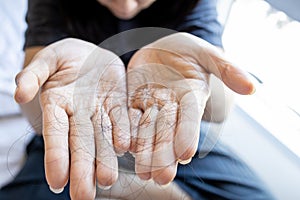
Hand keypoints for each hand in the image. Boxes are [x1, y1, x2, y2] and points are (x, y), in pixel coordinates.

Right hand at [14, 38, 129, 199]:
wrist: (92, 54)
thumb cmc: (65, 56)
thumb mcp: (48, 60)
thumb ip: (33, 74)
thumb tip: (18, 93)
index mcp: (57, 105)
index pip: (55, 133)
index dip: (56, 156)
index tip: (57, 181)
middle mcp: (78, 114)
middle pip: (80, 143)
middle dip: (82, 169)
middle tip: (83, 197)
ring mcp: (100, 112)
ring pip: (102, 138)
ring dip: (105, 159)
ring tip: (107, 180)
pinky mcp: (118, 105)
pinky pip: (122, 119)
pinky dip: (124, 132)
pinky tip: (126, 147)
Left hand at [127, 33, 253, 184]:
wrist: (160, 48)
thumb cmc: (186, 49)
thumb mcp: (206, 53)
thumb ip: (226, 68)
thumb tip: (253, 88)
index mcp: (191, 96)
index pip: (191, 117)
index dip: (188, 134)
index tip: (186, 153)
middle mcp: (172, 106)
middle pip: (168, 130)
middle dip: (166, 153)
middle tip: (162, 176)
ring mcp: (152, 105)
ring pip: (148, 129)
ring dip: (146, 151)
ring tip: (144, 173)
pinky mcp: (134, 102)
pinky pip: (129, 117)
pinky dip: (126, 132)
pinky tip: (123, 148)